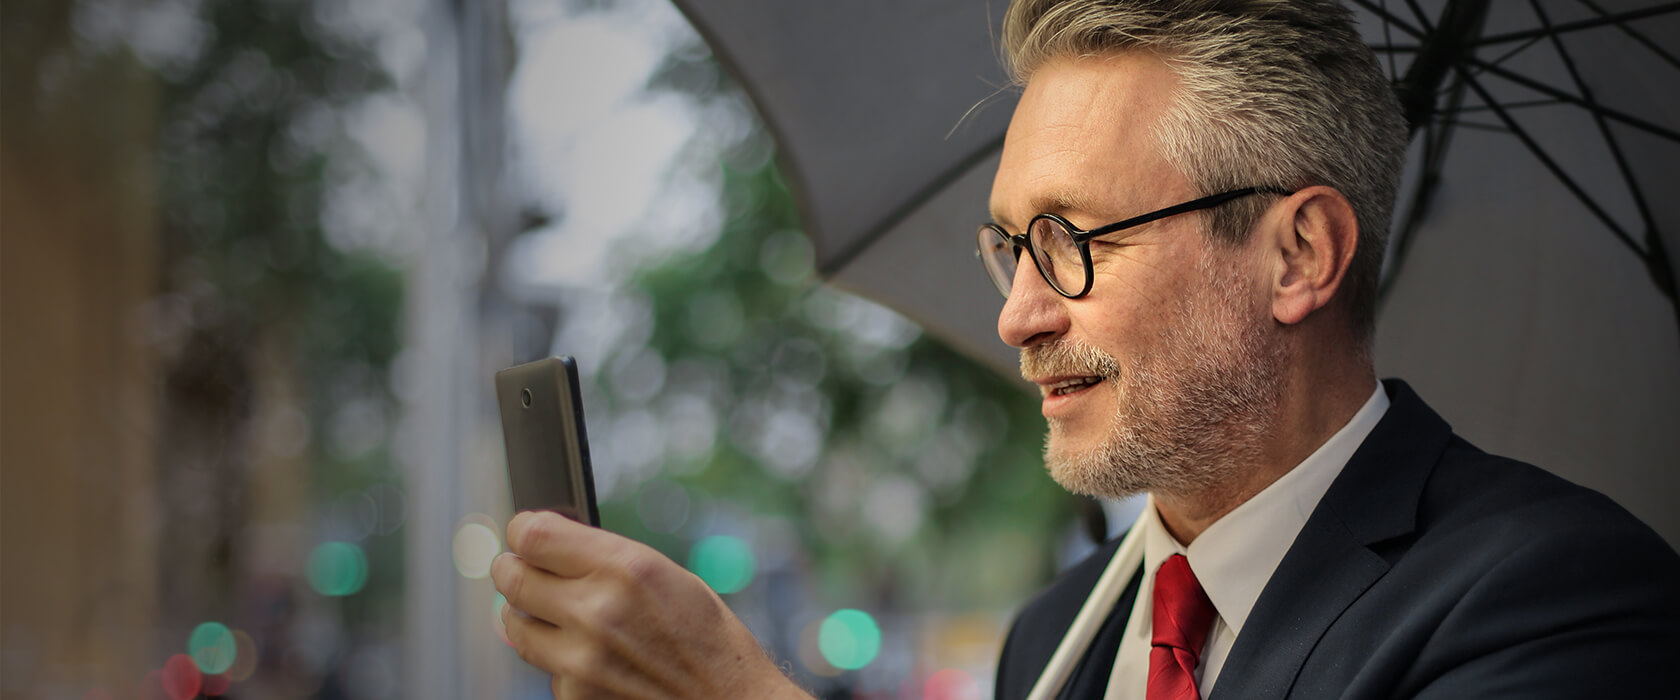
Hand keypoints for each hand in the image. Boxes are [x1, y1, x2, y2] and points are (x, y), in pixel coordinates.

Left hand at [492, 511, 807, 698]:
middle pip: (513, 578)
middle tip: (518, 568)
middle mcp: (597, 610)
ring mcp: (581, 659)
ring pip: (514, 624)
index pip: (533, 535)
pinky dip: (557, 658)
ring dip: (526, 615)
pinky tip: (592, 657)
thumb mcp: (664, 575)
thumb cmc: (706, 636)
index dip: (522, 529)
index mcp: (624, 567)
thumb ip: (602, 559)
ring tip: (554, 614)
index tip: (522, 533)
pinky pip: (543, 666)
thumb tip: (544, 546)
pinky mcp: (575, 696)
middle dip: (513, 568)